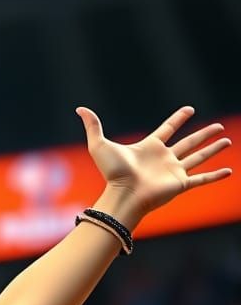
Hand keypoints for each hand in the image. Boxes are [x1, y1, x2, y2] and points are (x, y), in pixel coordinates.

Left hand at [76, 105, 230, 220]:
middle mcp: (164, 159)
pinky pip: (202, 179)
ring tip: (228, 140)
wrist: (123, 195)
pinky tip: (229, 172)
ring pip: (199, 157)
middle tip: (218, 126)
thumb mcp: (100, 145)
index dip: (178, 119)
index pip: (167, 129)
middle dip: (204, 134)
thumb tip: (79, 109)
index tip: (189, 109)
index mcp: (149, 147)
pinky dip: (215, 176)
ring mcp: (173, 172)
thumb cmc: (112, 174)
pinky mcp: (180, 184)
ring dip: (213, 149)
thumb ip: (93, 126)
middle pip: (189, 142)